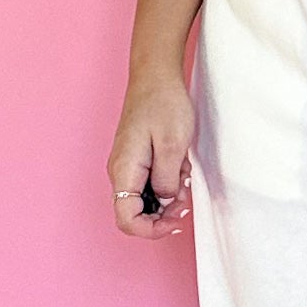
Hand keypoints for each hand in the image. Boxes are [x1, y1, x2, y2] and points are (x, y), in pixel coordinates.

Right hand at [109, 75, 195, 238]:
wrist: (156, 75)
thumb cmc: (164, 104)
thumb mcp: (173, 146)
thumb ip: (167, 181)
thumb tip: (163, 202)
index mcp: (124, 171)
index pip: (126, 220)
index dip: (150, 230)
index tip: (174, 221)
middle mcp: (120, 172)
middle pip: (135, 213)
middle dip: (163, 214)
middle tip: (186, 200)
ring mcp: (127, 166)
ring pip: (145, 199)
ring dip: (168, 197)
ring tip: (185, 176)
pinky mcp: (136, 160)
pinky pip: (149, 183)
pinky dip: (167, 183)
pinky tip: (180, 167)